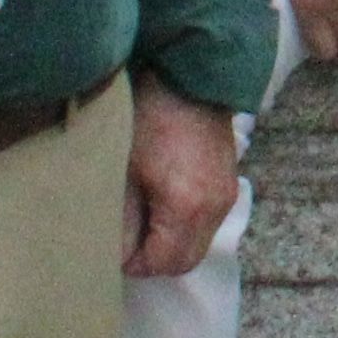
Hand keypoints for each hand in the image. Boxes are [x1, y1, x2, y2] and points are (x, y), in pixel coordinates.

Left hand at [122, 74, 239, 277]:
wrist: (190, 74)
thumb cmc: (149, 116)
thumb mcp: (123, 168)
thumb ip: (120, 217)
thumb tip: (116, 253)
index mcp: (186, 207)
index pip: (160, 263)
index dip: (132, 263)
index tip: (109, 249)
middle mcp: (213, 208)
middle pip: (183, 262)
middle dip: (153, 260)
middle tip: (124, 242)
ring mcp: (226, 196)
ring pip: (196, 244)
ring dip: (169, 243)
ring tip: (141, 220)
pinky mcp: (228, 184)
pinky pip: (206, 224)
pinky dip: (184, 226)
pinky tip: (161, 204)